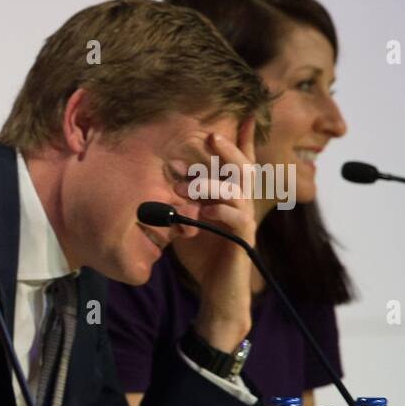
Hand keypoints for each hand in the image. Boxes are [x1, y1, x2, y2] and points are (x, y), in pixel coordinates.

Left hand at [188, 122, 256, 351]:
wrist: (216, 292)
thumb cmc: (203, 256)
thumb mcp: (185, 221)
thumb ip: (180, 201)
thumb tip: (159, 180)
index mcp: (229, 197)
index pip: (239, 164)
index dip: (242, 140)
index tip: (243, 113)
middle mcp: (242, 204)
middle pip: (243, 168)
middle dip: (229, 150)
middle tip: (211, 135)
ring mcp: (245, 220)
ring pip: (239, 191)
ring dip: (214, 183)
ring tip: (190, 183)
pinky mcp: (243, 239)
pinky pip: (238, 219)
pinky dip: (220, 211)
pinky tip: (204, 210)